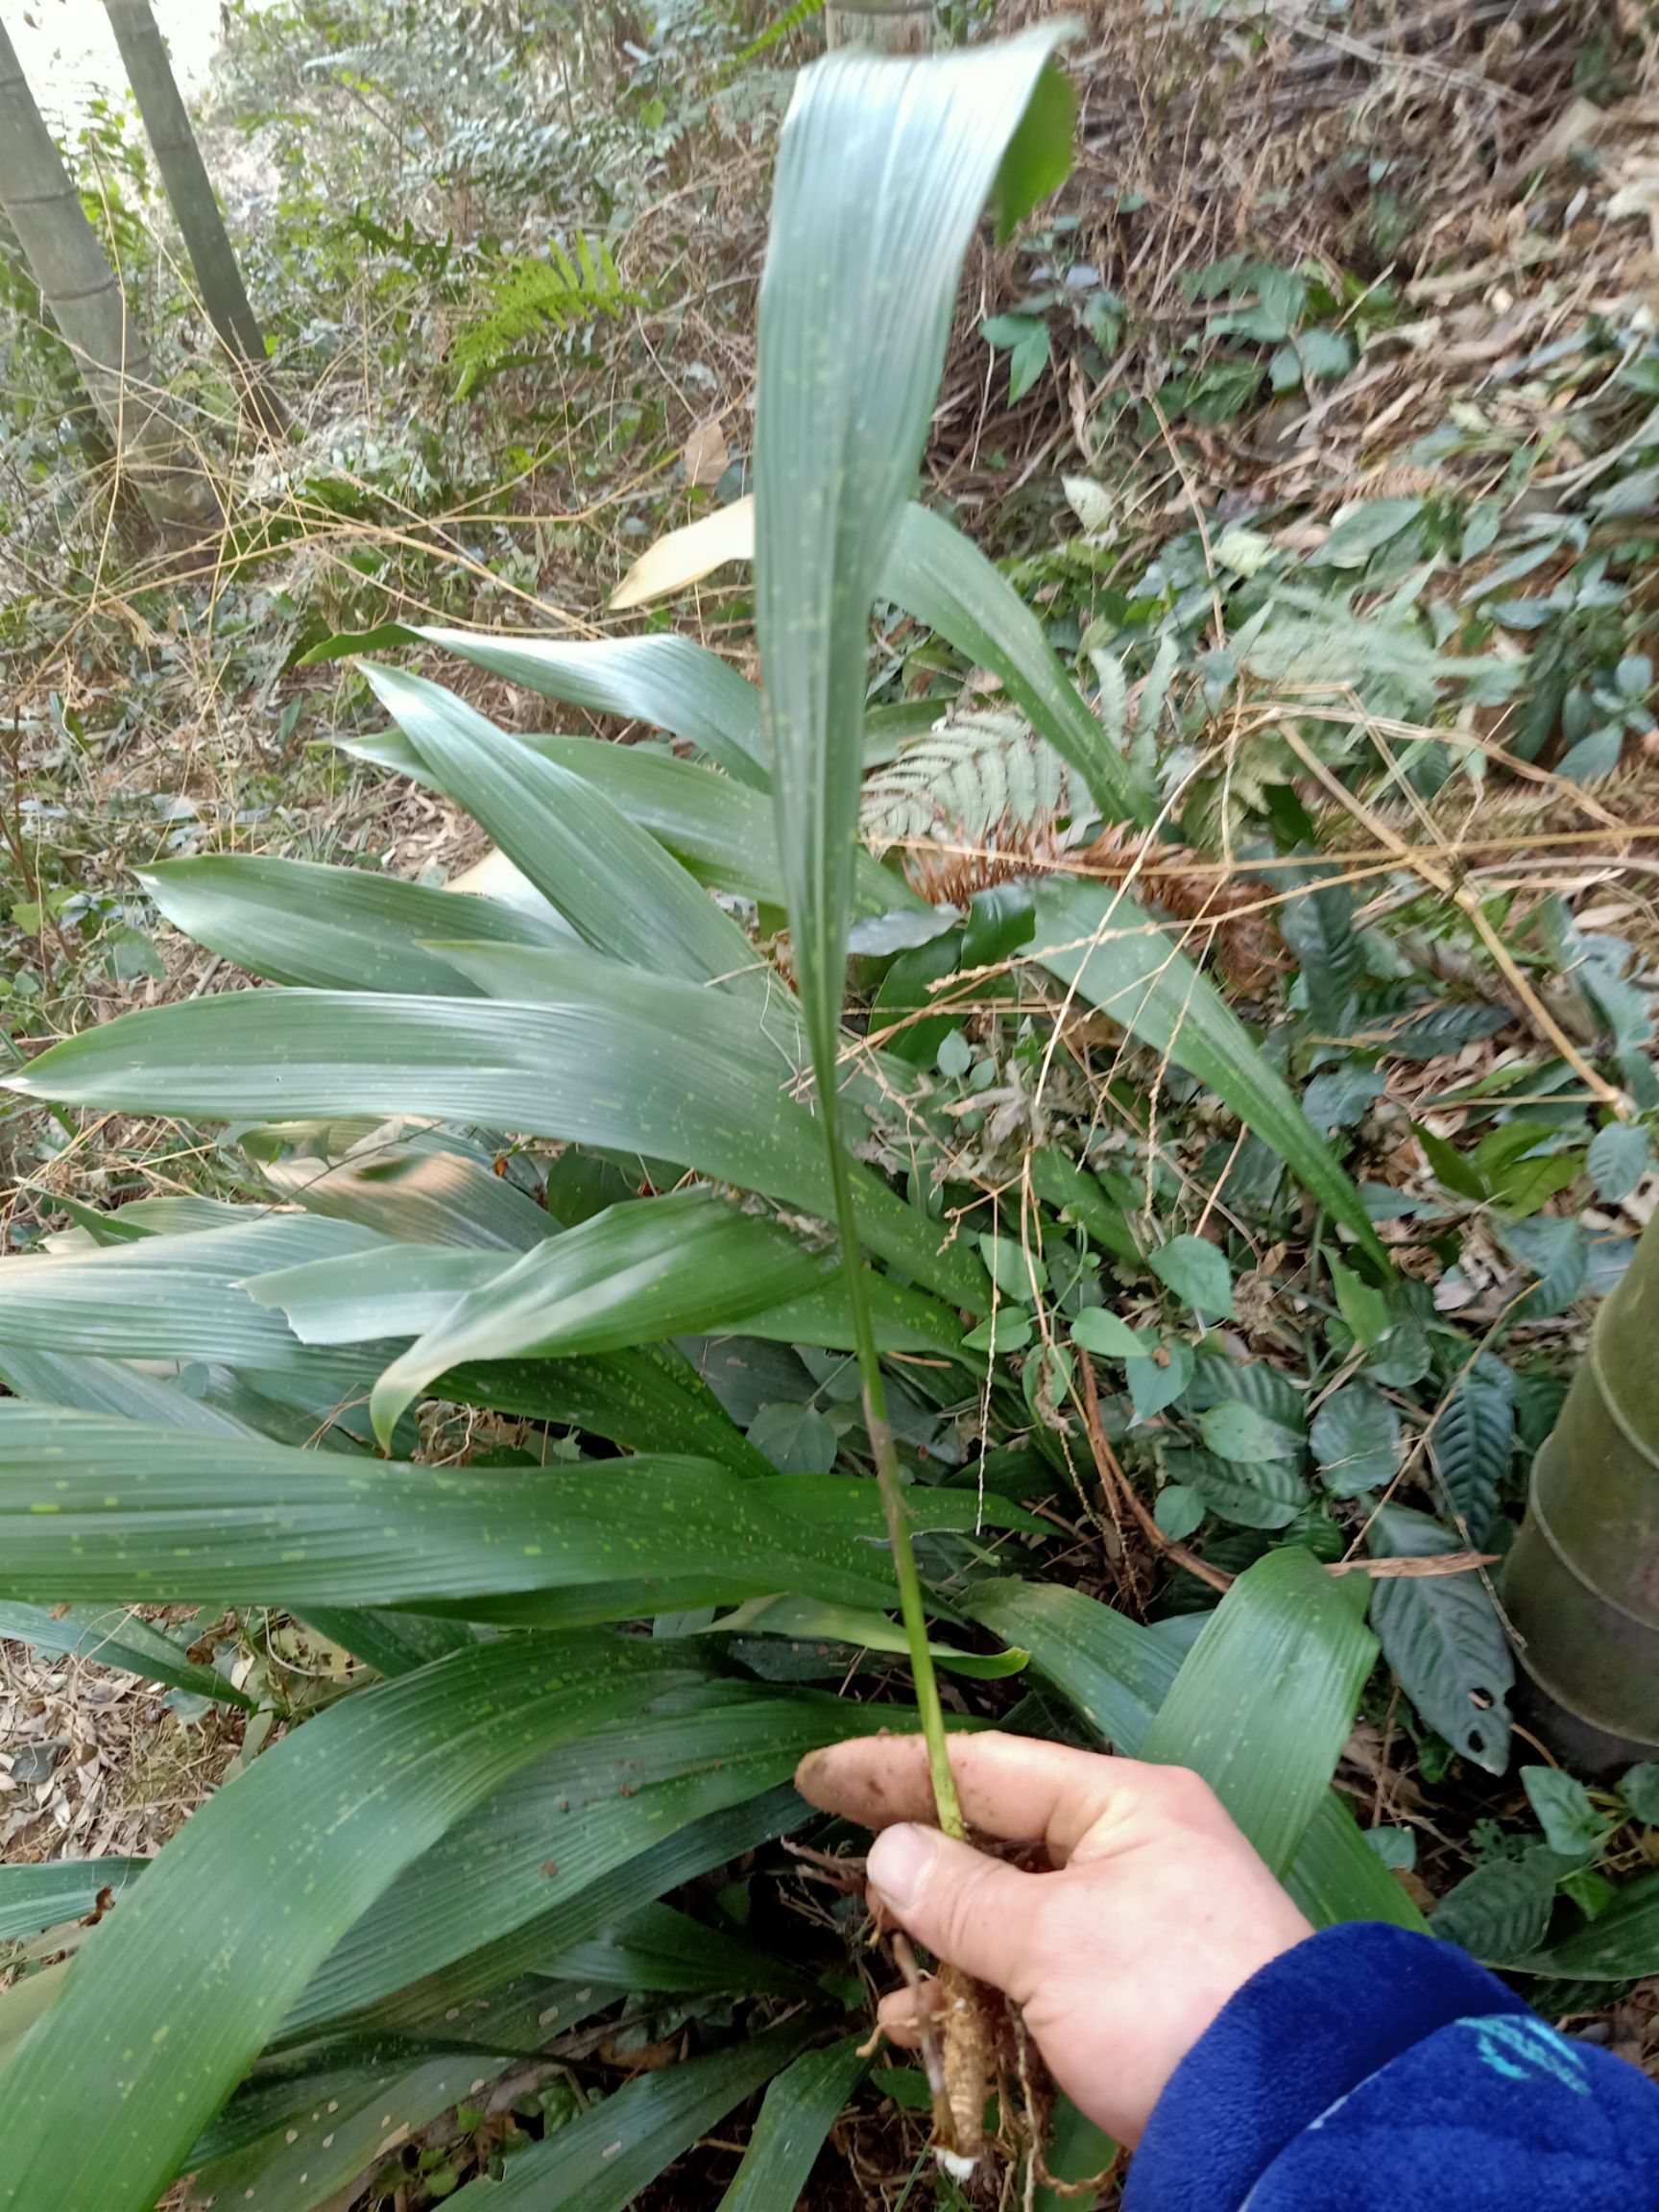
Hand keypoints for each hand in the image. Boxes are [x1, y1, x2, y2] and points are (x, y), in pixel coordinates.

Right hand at [795, 1730, 1311, 2145]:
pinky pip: (1041, 1979)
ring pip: (1015, 1920)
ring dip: (948, 1956)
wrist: (1289, 2120)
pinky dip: (988, 2000)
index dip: (895, 1769)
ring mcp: (1139, 1926)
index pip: (985, 1766)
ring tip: (893, 1995)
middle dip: (921, 1875)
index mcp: (1124, 1804)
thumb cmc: (1168, 2001)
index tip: (817, 1777)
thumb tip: (889, 1852)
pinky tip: (937, 2036)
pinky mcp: (1139, 1998)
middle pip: (998, 1842)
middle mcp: (1134, 1849)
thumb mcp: (1051, 1941)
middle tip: (855, 1895)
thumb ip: (960, 1894)